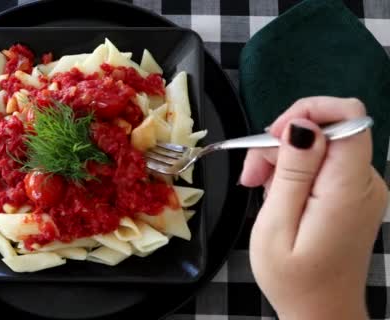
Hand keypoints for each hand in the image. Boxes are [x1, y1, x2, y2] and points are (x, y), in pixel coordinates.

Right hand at [240, 97, 387, 319]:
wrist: (320, 312)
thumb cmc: (293, 277)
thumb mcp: (278, 225)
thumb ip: (293, 172)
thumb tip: (303, 125)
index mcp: (347, 188)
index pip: (348, 118)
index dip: (307, 113)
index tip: (273, 138)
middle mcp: (364, 182)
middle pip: (327, 130)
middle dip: (283, 142)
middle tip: (252, 176)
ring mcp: (360, 188)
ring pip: (320, 145)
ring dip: (284, 159)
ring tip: (259, 190)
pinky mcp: (351, 194)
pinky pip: (322, 164)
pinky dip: (295, 172)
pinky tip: (277, 196)